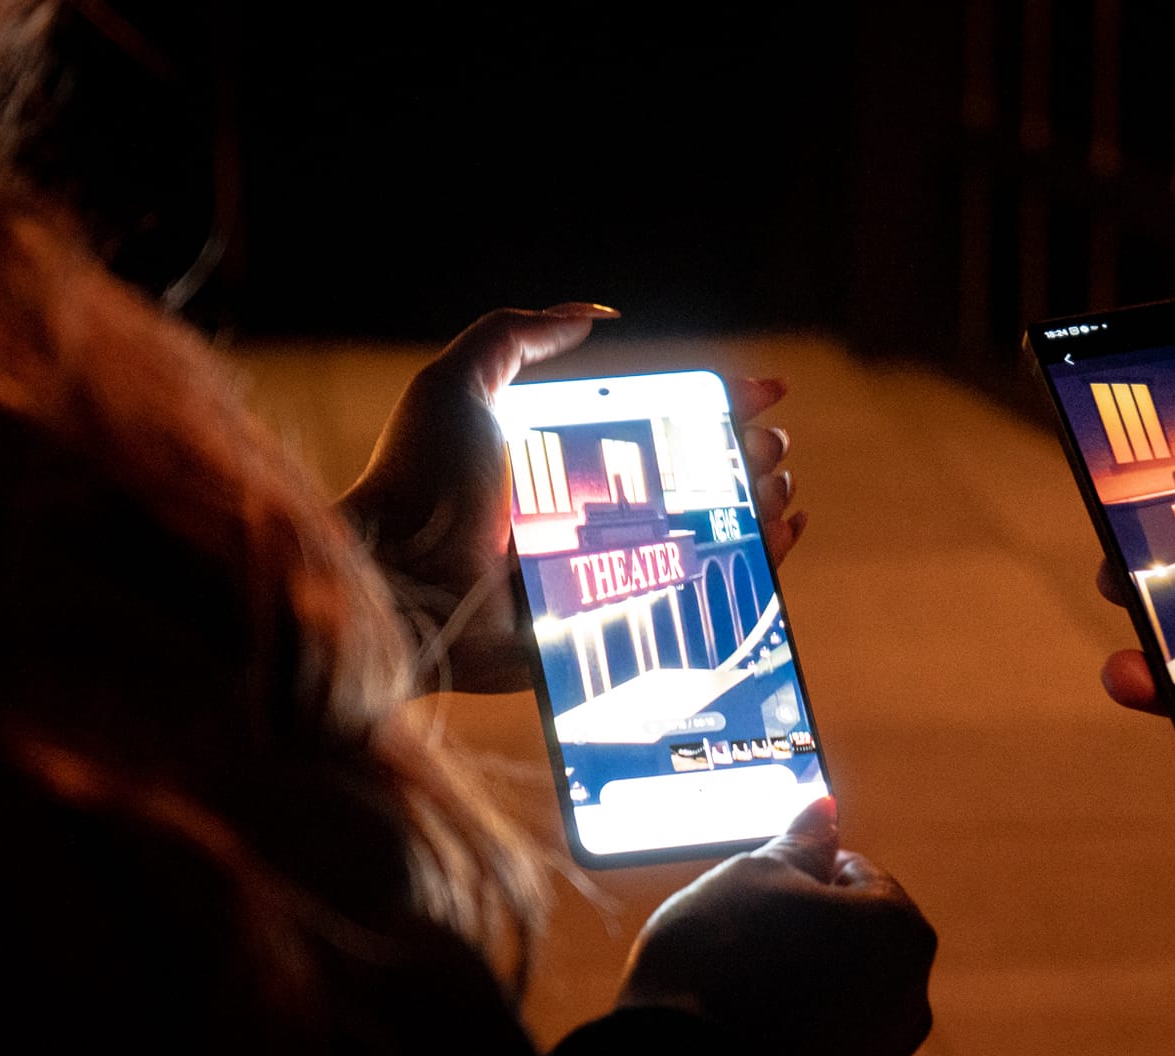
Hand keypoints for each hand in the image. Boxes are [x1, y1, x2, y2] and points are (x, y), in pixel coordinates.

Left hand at [337, 304, 804, 692]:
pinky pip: (696, 597)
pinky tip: (777, 536)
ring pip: (704, 535)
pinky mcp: (611, 624)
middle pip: (691, 479)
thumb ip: (514, 335)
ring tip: (780, 485)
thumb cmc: (419, 481)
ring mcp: (603, 570)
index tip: (764, 389)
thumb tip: (594, 313)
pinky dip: (749, 566)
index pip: (659, 422)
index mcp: (563, 456)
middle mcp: (589, 513)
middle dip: (743, 456)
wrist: (394, 580)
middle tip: (774, 445)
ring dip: (754, 506)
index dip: (716, 403)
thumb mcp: (458, 384)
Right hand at [617, 797, 935, 1055]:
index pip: (855, 873)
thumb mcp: (754, 876)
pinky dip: (791, 1045)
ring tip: (735, 994)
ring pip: (838, 1003)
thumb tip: (826, 807)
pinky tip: (742, 1038)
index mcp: (899, 930)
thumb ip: (800, 842)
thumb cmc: (720, 964)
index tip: (755, 889)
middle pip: (854, 942)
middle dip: (804, 935)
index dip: (799, 872)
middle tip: (739, 940)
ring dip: (799, 991)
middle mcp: (909, 1000)